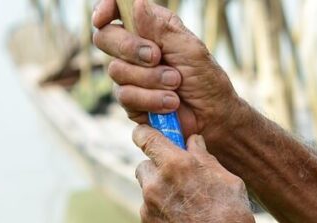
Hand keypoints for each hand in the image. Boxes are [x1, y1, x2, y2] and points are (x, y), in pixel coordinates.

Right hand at [93, 0, 246, 141]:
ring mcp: (130, 76)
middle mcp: (135, 49)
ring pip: (116, 70)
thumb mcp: (189, 49)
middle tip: (156, 56)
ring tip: (176, 84)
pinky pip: (126, 96)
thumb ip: (161, 28)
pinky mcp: (131, 101)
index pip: (116, 12)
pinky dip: (150, 99)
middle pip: (105, 38)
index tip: (102, 18)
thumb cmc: (206, 79)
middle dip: (129, 48)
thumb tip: (136, 3)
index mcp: (149, 27)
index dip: (104, 10)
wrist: (213, 117)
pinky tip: (171, 103)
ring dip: (150, 79)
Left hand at [133, 126, 256, 222]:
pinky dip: (162, 219)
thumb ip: (206, 158)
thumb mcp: (229, 181)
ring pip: (147, 193)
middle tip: (178, 180)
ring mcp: (147, 209)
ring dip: (160, 195)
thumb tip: (193, 143)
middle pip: (143, 166)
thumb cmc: (231, 220)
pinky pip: (151, 217)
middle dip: (157, 170)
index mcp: (176, 165)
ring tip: (187, 210)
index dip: (146, 134)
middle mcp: (155, 184)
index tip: (150, 136)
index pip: (145, 136)